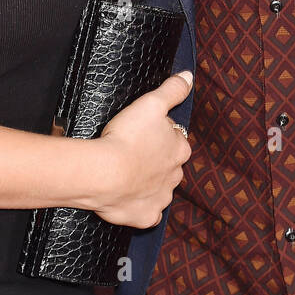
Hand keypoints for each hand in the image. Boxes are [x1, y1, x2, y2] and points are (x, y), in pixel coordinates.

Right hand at [90, 71, 192, 228]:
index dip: (160, 135)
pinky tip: (127, 198)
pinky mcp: (146, 217)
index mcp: (180, 150)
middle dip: (156, 160)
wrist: (106, 173)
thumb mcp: (151, 103)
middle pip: (168, 165)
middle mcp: (176, 176)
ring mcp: (161, 198)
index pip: (176, 140)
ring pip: (159, 189)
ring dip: (148, 183)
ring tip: (127, 174)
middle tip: (133, 152)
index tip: (143, 133)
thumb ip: (172, 89)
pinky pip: (147, 213)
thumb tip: (188, 77)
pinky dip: (139, 207)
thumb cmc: (128, 136)